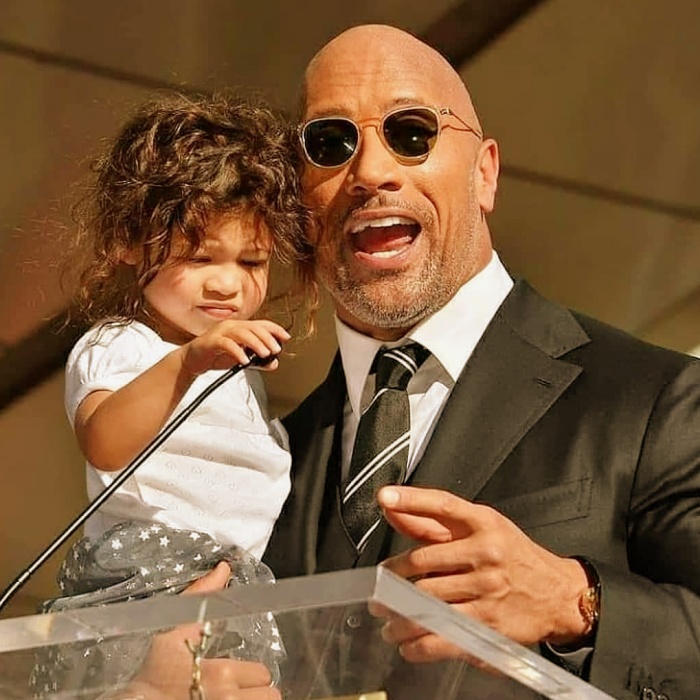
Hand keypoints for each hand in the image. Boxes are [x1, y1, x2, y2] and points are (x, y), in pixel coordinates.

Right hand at [124, 563, 280, 699]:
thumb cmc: (152, 673)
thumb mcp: (172, 633)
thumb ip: (201, 598)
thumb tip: (224, 567)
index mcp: (221, 674)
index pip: (262, 673)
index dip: (251, 673)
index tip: (235, 673)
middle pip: (270, 696)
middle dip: (257, 692)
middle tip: (238, 690)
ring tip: (236, 699)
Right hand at [181, 320, 290, 374]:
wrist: (192, 361)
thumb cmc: (216, 355)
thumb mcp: (241, 358)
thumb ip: (257, 361)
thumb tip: (274, 363)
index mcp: (240, 327)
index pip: (261, 324)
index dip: (275, 329)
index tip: (286, 337)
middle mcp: (231, 326)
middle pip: (253, 327)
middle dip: (267, 338)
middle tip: (276, 349)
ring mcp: (220, 332)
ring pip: (241, 333)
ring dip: (255, 343)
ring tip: (265, 354)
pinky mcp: (211, 341)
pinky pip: (226, 344)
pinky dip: (237, 352)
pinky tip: (244, 360)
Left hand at [376, 486, 588, 662]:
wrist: (557, 593)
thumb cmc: (510, 555)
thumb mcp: (479, 527)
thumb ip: (430, 520)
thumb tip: (391, 507)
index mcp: (483, 523)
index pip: (442, 505)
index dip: (411, 499)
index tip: (385, 498)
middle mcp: (486, 554)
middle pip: (423, 562)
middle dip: (391, 577)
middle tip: (377, 589)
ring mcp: (489, 591)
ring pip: (428, 602)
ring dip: (398, 614)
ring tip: (387, 619)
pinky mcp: (491, 626)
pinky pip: (446, 636)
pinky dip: (420, 644)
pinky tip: (408, 644)